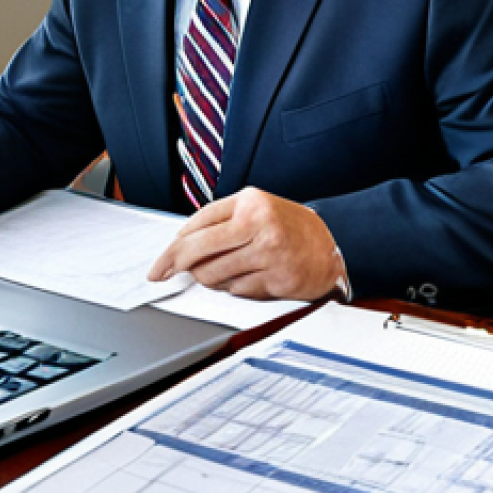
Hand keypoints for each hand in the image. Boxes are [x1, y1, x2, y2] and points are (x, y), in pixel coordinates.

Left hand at [148, 187, 344, 300]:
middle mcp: (259, 225)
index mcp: (250, 202)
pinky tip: (245, 277)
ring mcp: (269, 253)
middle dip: (174, 265)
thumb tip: (181, 244)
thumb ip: (220, 221)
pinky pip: (237, 290)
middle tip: (162, 274)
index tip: (160, 262)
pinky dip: (233, 288)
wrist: (332, 248)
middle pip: (199, 250)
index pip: (199, 223)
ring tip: (220, 271)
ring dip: (207, 278)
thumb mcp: (255, 209)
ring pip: (214, 275)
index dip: (173, 246)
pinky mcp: (277, 279)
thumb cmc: (288, 228)